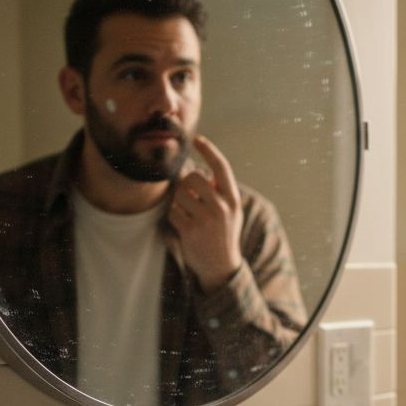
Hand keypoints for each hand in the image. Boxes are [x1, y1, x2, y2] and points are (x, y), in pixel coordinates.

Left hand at [169, 135, 243, 291]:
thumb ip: (218, 190)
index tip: (198, 139)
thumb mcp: (230, 211)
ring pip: (180, 194)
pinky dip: (175, 216)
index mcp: (233, 199)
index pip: (221, 167)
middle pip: (194, 178)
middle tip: (189, 195)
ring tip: (188, 213)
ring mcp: (206, 220)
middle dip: (187, 184)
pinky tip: (184, 225)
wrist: (222, 267)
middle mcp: (222, 208)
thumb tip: (195, 168)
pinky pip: (173, 211)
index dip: (209, 150)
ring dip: (179, 201)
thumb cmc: (223, 233)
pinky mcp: (190, 232)